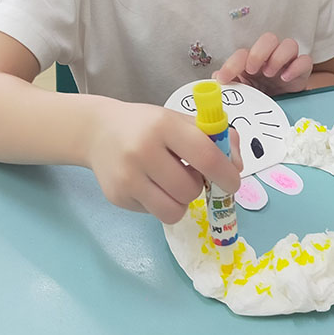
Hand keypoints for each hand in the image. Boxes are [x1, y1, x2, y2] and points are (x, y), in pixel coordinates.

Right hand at [86, 101, 241, 223]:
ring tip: (170, 183)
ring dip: (180, 201)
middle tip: (188, 174)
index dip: (226, 174)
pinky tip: (148, 185)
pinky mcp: (117, 197)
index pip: (205, 156)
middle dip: (197, 186)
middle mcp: (143, 150)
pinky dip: (160, 203)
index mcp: (164, 125)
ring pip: (174, 210)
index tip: (233, 183)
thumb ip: (213, 137)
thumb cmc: (147, 125)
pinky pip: (154, 214)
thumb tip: (235, 167)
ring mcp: (127, 176)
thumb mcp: (178, 120)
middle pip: (190, 189)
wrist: (98, 131)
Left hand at [214, 32, 312, 95]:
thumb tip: (215, 78)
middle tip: (253, 70)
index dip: (231, 65)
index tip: (223, 79)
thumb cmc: (258, 97)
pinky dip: (296, 67)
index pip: (242, 53)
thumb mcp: (242, 92)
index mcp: (252, 61)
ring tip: (269, 74)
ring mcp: (288, 62)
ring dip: (278, 57)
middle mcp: (271, 56)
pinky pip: (305, 60)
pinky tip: (286, 78)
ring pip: (289, 44)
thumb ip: (229, 85)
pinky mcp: (302, 71)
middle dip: (259, 52)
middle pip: (269, 38)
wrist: (279, 110)